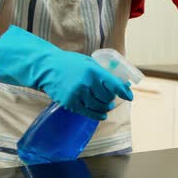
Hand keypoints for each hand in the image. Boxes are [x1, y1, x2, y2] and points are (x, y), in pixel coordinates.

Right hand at [0, 25, 132, 119]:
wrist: (48, 68)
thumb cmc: (71, 64)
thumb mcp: (89, 62)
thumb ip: (103, 73)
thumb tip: (122, 83)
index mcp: (93, 71)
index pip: (113, 85)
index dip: (123, 92)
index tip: (129, 97)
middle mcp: (86, 83)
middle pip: (107, 97)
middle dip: (111, 98)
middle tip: (110, 97)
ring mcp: (78, 94)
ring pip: (99, 106)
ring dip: (105, 107)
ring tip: (107, 105)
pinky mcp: (71, 103)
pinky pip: (88, 113)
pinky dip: (97, 115)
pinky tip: (102, 114)